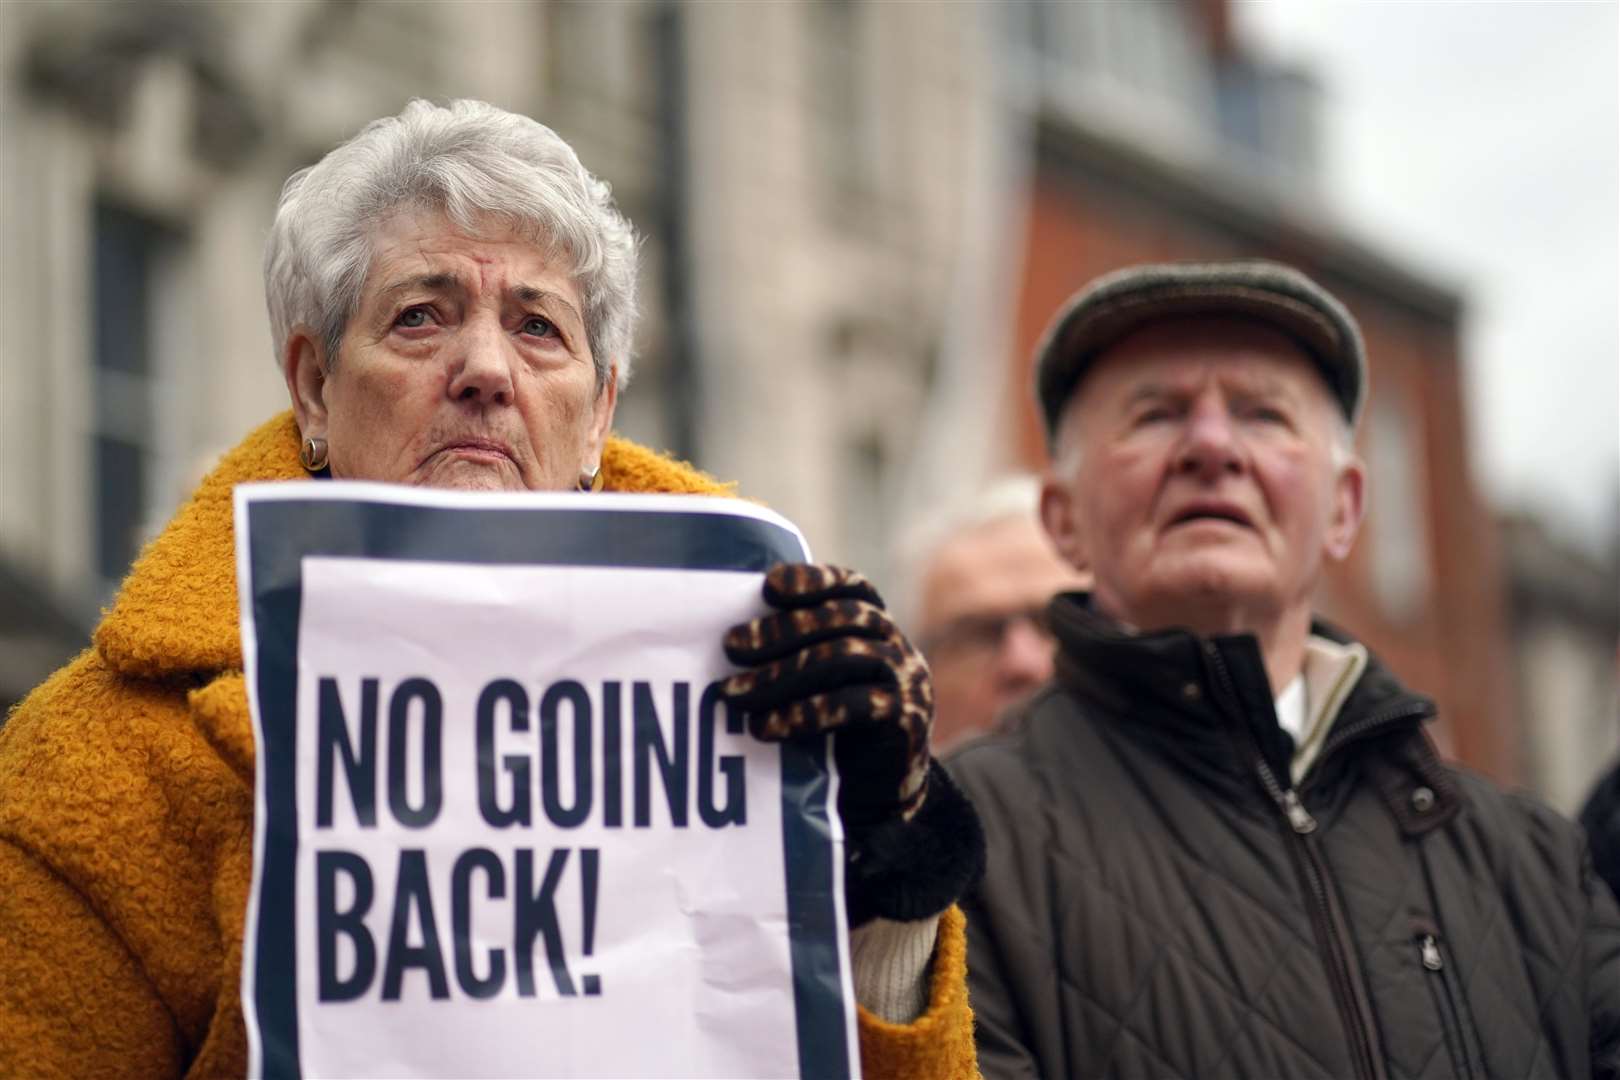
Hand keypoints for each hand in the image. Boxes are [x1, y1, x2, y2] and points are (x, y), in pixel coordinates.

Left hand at [721, 564, 982, 925]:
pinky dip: (804, 713)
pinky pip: (853, 706)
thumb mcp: (819, 688)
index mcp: (879, 631)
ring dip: (780, 673)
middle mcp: (899, 648)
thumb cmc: (836, 737)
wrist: (881, 802)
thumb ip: (796, 656)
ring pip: (843, 658)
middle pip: (841, 619)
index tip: (769, 586)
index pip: (854, 588)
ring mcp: (908, 683)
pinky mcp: (906, 722)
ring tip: (733, 695)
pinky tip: (765, 727)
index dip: (815, 581)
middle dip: (781, 630)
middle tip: (730, 647)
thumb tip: (728, 639)